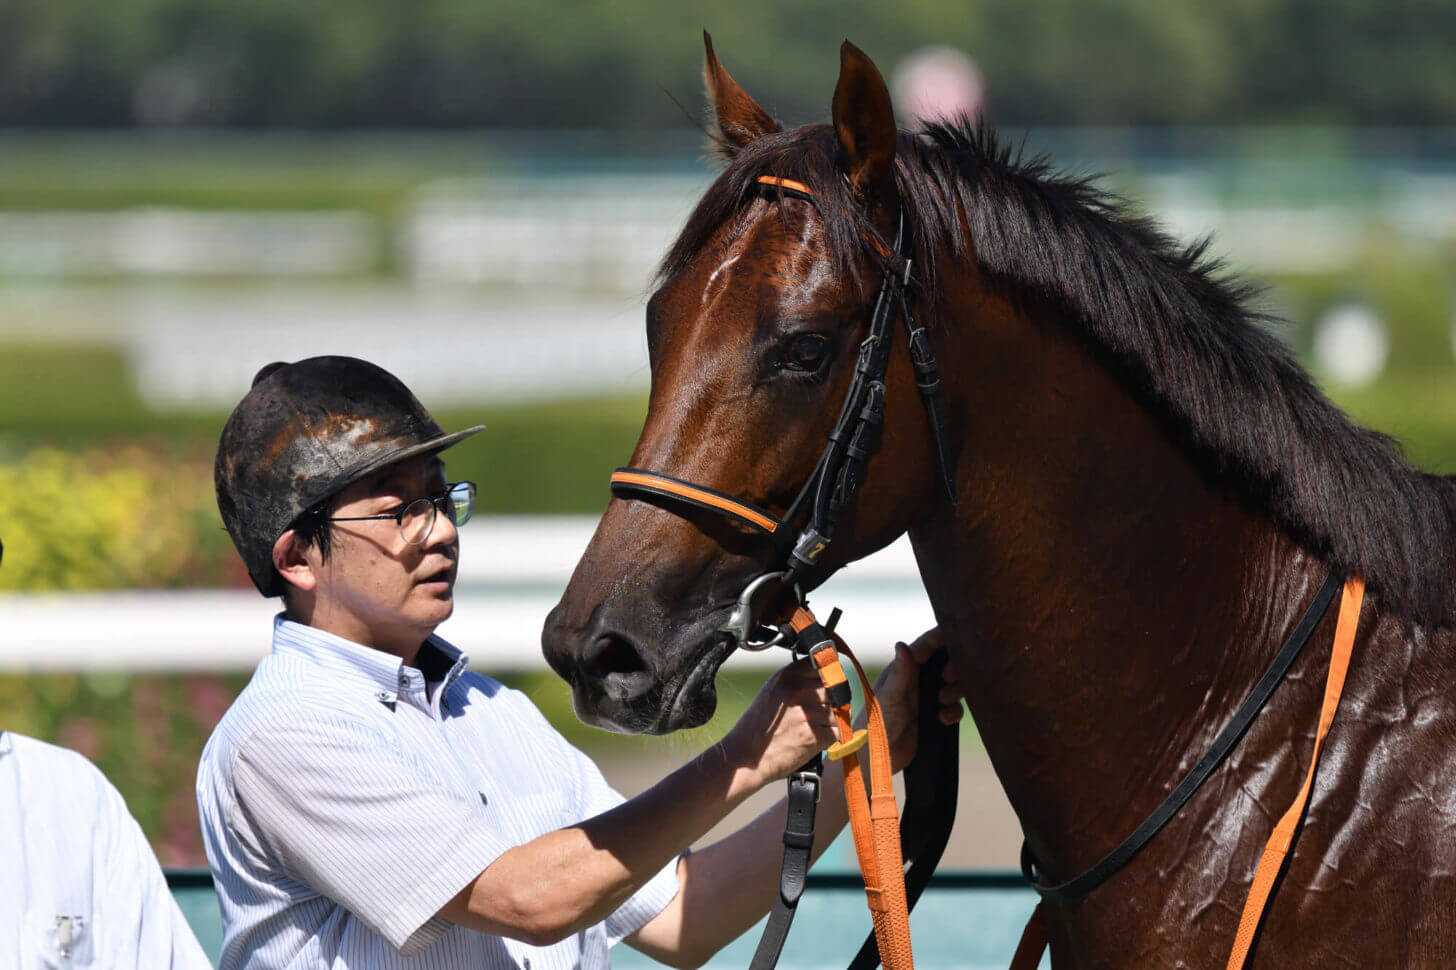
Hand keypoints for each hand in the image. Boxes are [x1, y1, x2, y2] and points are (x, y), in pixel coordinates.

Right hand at [720, 657, 838, 788]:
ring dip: (834, 721)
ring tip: (818, 728)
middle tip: (824, 713)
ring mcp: (807, 714)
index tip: (829, 686)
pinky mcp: (814, 736)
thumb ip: (797, 681)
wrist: (745, 756)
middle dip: (835, 701)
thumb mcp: (772, 691)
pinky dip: (834, 738)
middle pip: (836, 689)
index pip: (824, 665)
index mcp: (787, 676)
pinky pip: (839, 732)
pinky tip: (819, 740)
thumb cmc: (758, 726)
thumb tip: (828, 679)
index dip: (830, 677)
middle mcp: (798, 691)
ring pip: (840, 711)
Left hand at [867, 628, 964, 772]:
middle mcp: (918, 678)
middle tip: (949, 678)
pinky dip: (954, 711)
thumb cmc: (875, 723)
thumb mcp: (889, 696)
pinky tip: (942, 719)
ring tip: (943, 700)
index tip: (941, 661)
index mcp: (905, 666)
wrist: (877, 758)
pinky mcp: (935, 715)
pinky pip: (954, 707)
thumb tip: (902, 644)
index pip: (928, 643)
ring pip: (954, 684)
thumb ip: (900, 672)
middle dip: (954, 667)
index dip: (940, 644)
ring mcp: (927, 696)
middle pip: (948, 661)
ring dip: (956, 690)